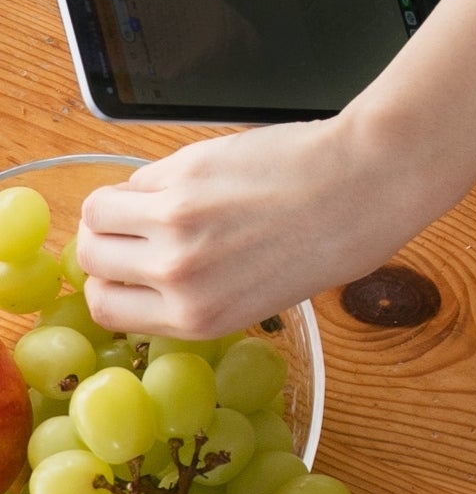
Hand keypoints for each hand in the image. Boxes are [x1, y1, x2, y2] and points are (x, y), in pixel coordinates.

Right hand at [78, 112, 442, 339]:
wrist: (366, 184)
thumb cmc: (332, 238)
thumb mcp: (261, 294)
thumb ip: (201, 291)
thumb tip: (153, 271)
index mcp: (197, 318)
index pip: (106, 308)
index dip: (111, 283)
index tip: (125, 267)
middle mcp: (177, 277)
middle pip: (91, 260)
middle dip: (106, 242)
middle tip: (132, 226)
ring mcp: (175, 224)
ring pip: (96, 214)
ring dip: (115, 205)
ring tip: (150, 198)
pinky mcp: (185, 175)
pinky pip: (137, 177)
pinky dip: (150, 176)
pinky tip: (189, 177)